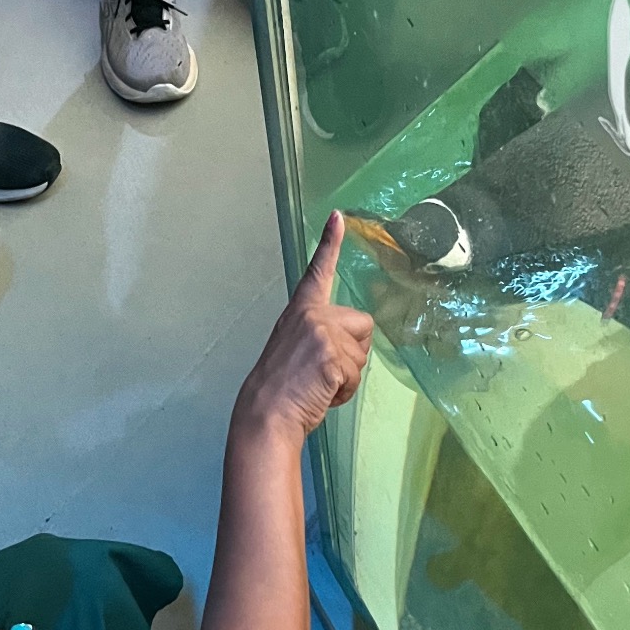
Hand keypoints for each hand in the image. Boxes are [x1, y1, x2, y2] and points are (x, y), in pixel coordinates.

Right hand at [236, 212, 373, 442]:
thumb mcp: (294, 348)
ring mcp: (323, 334)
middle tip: (323, 371)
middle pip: (363, 325)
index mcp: (300, 311)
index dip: (330, 243)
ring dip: (348, 375)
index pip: (318, 272)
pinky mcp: (333, 356)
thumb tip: (344, 345)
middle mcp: (312, 316)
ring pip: (363, 354)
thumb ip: (318, 335)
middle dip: (353, 352)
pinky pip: (356, 375)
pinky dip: (344, 390)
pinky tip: (322, 393)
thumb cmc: (280, 388)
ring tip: (318, 384)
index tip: (339, 217)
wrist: (266, 412)